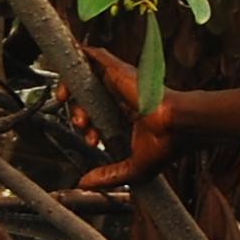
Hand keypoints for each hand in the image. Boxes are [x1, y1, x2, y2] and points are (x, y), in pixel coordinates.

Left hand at [72, 46, 180, 191]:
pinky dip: (75, 58)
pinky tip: (64, 67)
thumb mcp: (131, 169)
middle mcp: (120, 96)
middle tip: (81, 126)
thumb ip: (107, 176)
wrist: (175, 126)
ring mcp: (118, 81)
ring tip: (64, 101)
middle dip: (78, 114)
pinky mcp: (116, 69)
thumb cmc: (165, 145)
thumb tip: (84, 184)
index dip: (89, 127)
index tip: (93, 141)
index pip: (99, 115)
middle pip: (88, 98)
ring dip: (70, 89)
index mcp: (125, 115)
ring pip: (85, 77)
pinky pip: (91, 56)